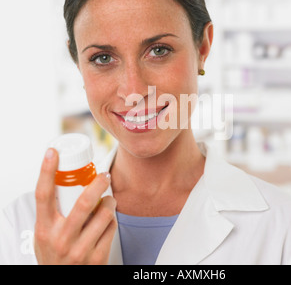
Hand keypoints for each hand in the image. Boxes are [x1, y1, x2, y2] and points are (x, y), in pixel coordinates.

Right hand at [34, 148, 116, 264]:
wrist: (62, 284)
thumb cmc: (54, 255)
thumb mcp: (45, 234)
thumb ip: (53, 213)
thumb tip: (64, 181)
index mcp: (44, 229)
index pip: (43, 194)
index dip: (47, 170)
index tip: (53, 152)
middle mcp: (60, 239)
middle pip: (84, 201)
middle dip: (98, 183)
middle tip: (104, 176)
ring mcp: (79, 249)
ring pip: (104, 213)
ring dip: (110, 202)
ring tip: (109, 201)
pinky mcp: (97, 257)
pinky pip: (112, 227)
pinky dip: (112, 219)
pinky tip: (108, 221)